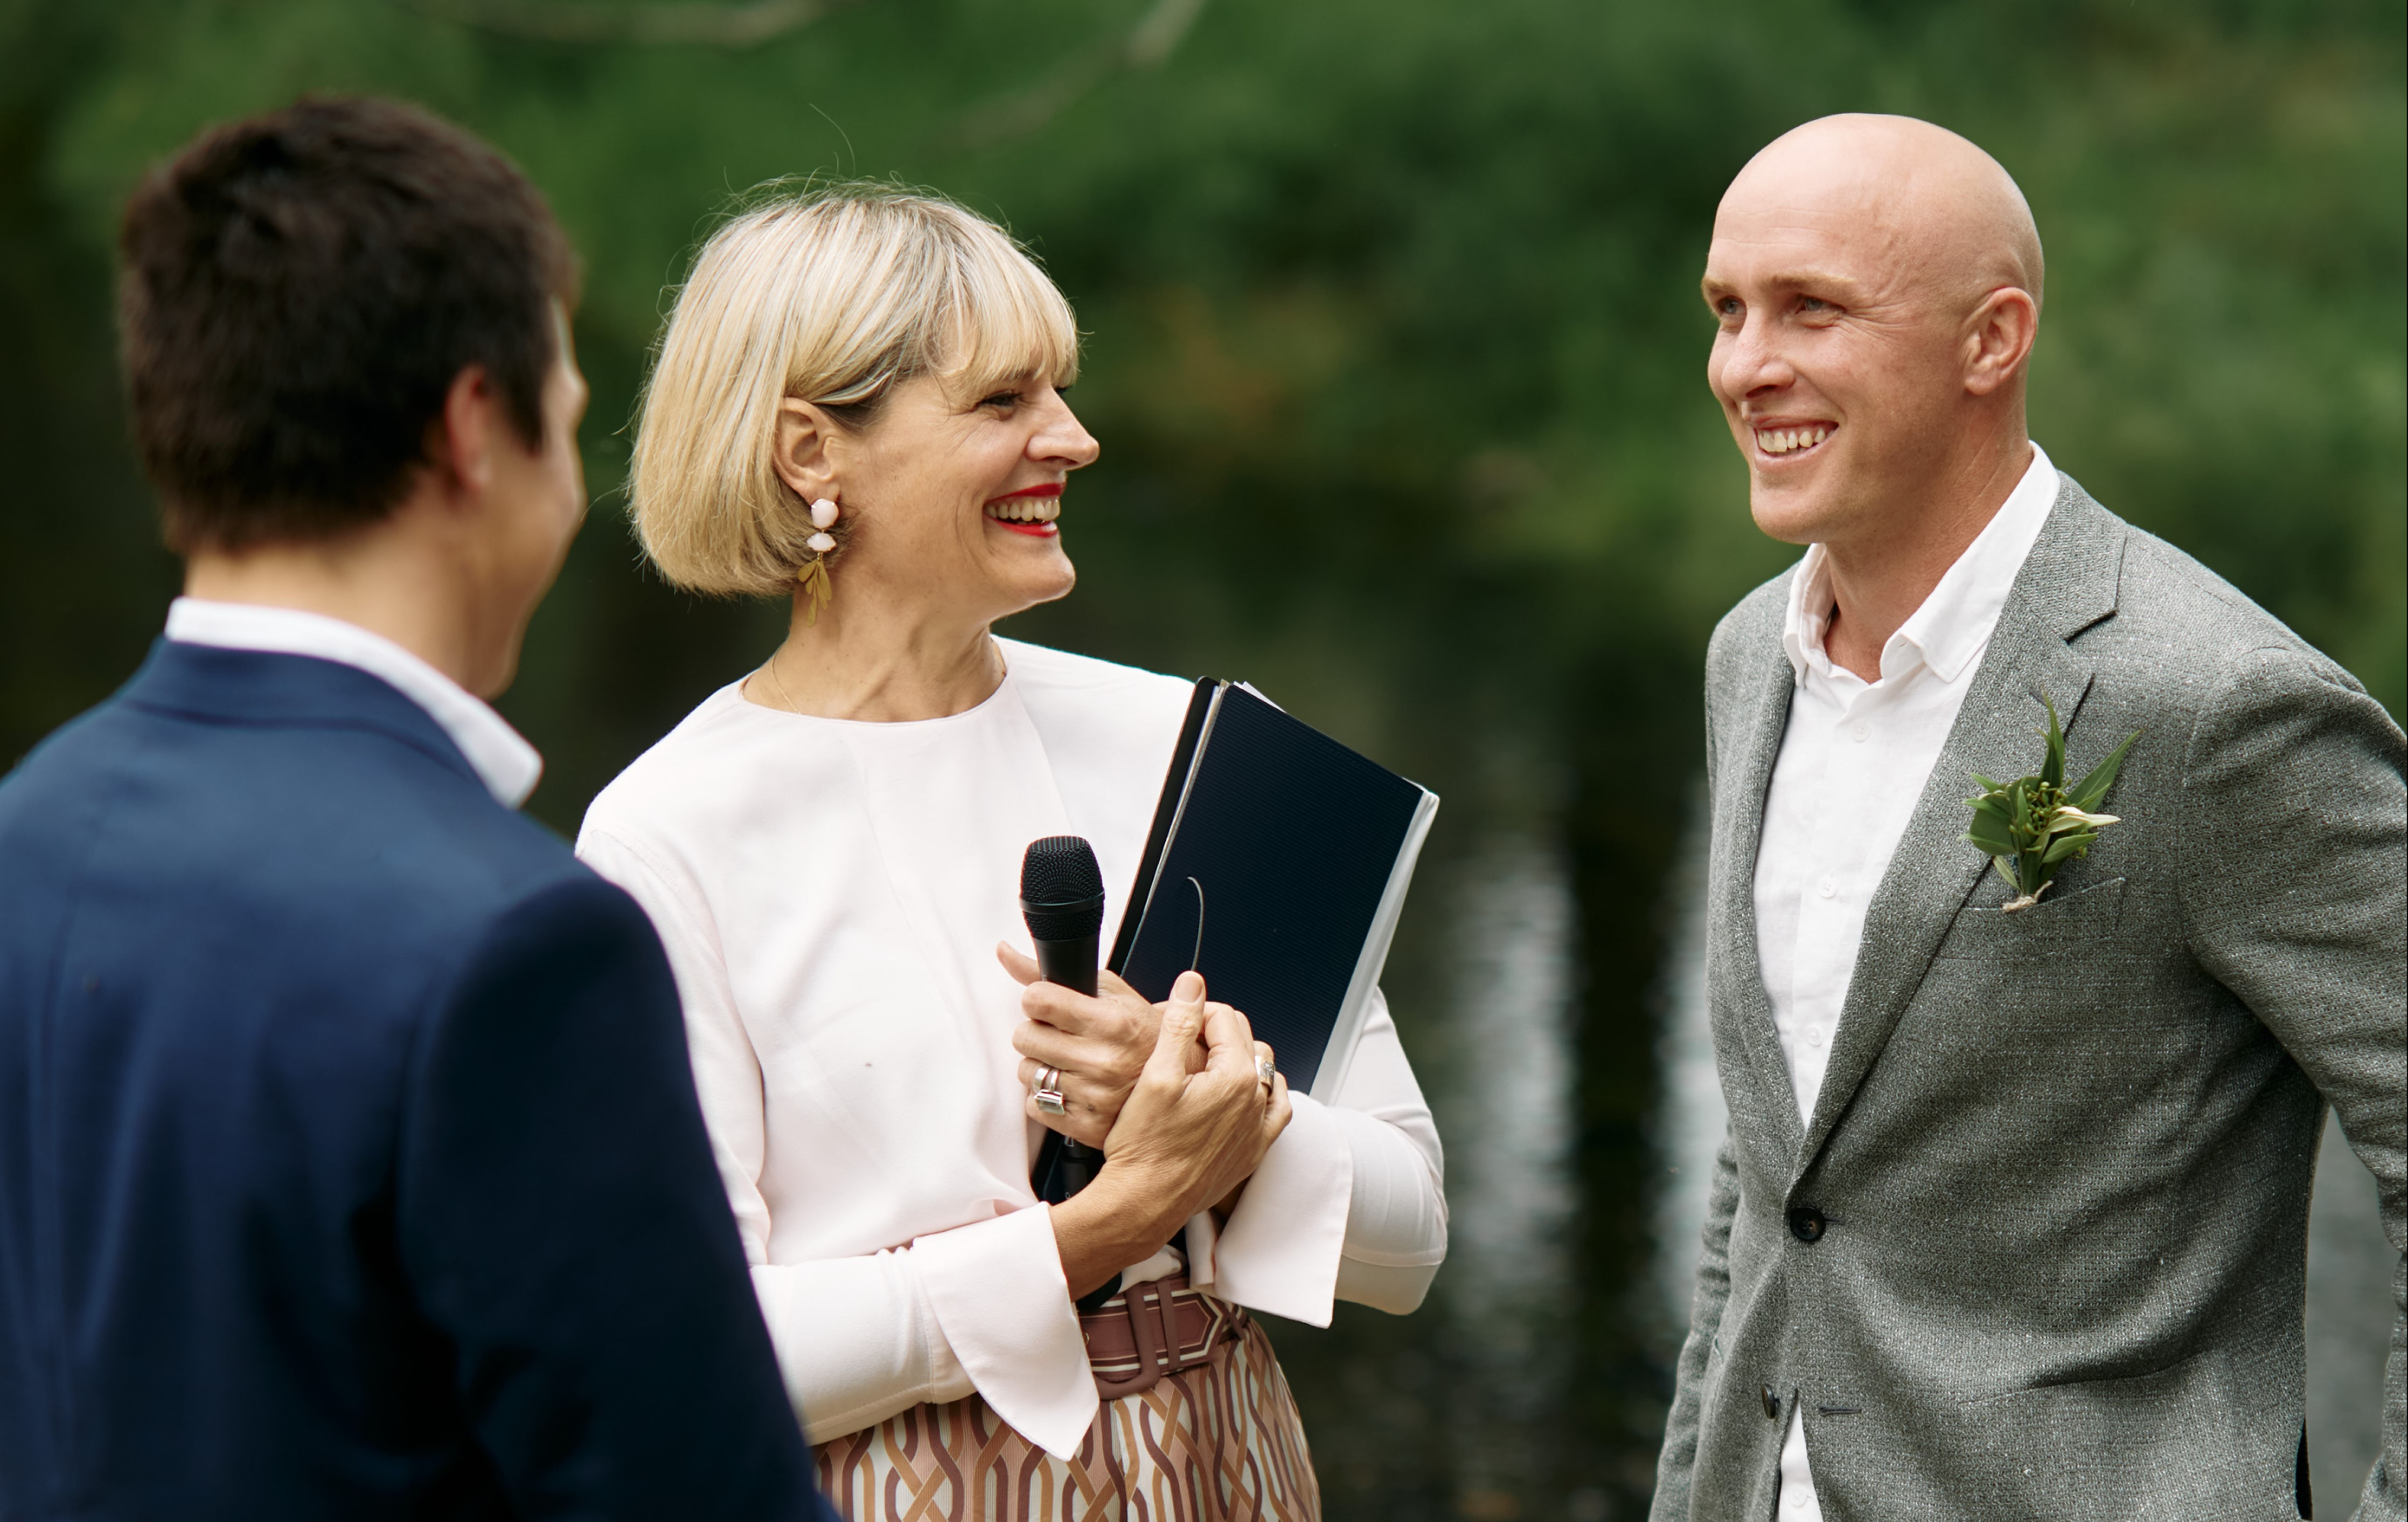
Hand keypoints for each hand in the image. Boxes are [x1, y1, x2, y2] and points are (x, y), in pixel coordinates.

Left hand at [999, 941, 1188, 1146]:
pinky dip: (1047, 1096)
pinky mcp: (1085, 1125)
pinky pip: (1035, 1104)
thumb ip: (1054, 972)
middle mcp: (1103, 1061)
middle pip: (1024, 1037)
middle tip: (1062, 1035)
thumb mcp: (1111, 993)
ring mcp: (1093, 1096)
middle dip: (1038, 1032)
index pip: (1037, 1000)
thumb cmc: (1144, 1035)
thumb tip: (1005, 952)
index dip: (1038, 1000)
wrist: (1178, 1082)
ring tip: (1070, 1061)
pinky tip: (1072, 1085)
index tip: (1049, 1005)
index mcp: (1112, 1023)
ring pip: (1026, 1072)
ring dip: (1042, 1064)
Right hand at [1047, 970, 1288, 1296]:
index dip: (1192, 1012)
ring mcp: (1258, 1128)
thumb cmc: (1144, 1147)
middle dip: (1213, 1031)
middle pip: (1244, 1041)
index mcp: (1235, 1077)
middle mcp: (1255, 1101)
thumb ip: (1179, 1022)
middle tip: (1179, 1040)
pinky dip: (1263, 1093)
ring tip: (1204, 1062)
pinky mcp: (1253, 1151)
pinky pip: (1275, 1111)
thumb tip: (1193, 984)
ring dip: (1238, 1058)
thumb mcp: (1156, 1074)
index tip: (1169, 1021)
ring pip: (1262, 1071)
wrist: (1144, 1202)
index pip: (1224, 1018)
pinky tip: (1245, 1093)